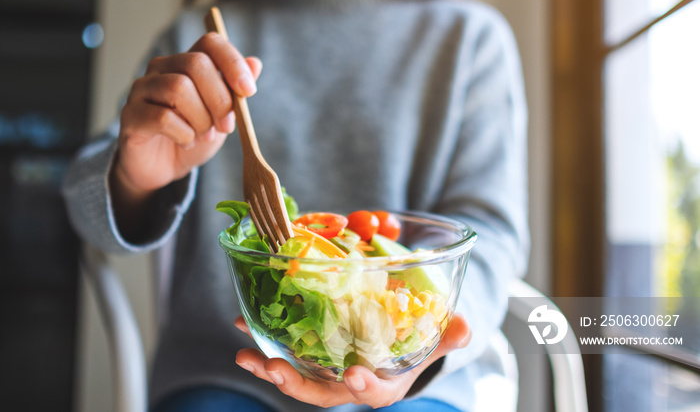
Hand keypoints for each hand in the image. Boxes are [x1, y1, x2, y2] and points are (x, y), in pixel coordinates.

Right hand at [110, 33, 261, 233]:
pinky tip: (186, 142)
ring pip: (178, 88)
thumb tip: (255, 63)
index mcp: (187, 64)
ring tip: (204, 136)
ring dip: (201, 119)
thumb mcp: (222, 115)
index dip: (232, 62)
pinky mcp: (131, 114)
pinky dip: (184, 134)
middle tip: (226, 126)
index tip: (248, 91)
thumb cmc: (193, 137)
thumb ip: (235, 91)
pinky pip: (162, 117)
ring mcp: (143, 89)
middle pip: (196, 64)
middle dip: (220, 99)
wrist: (164, 168)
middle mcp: (162, 68)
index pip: (210, 43)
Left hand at [234, 314, 470, 408]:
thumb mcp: (435, 341)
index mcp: (383, 384)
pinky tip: (246, 323)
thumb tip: (466, 325)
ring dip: (270, 365)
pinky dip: (267, 340)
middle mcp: (350, 384)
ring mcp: (328, 372)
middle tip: (271, 366)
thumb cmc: (416, 344)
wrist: (397, 343)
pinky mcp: (313, 356)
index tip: (353, 376)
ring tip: (245, 352)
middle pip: (321, 392)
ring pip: (297, 376)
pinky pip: (288, 352)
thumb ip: (448, 336)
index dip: (364, 388)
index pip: (374, 394)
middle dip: (295, 383)